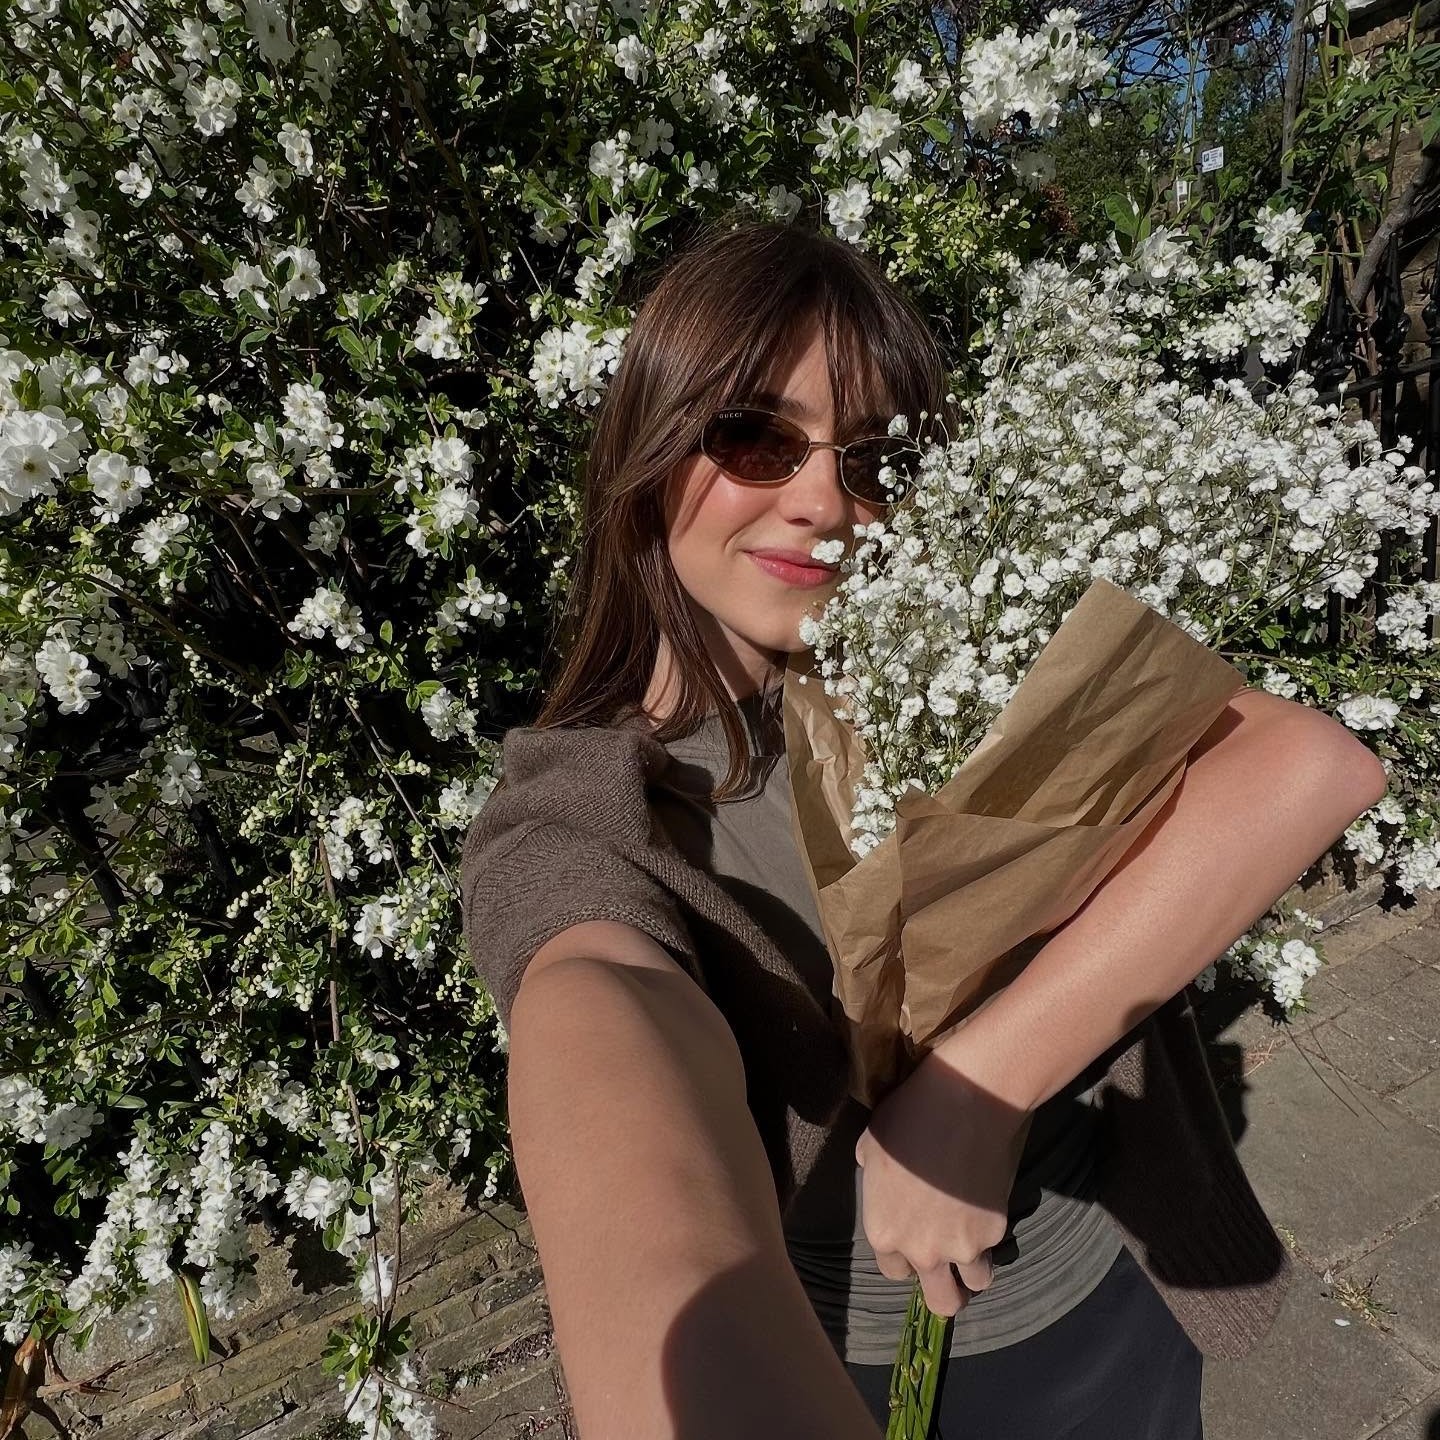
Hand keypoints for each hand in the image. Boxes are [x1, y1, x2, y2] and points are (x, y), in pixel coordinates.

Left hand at [854, 1041, 1031, 1317]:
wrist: (964, 1103)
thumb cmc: (909, 1115)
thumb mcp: (871, 1145)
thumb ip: (872, 1177)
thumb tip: (880, 1179)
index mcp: (883, 1233)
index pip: (893, 1270)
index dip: (904, 1255)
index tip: (914, 1236)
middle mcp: (922, 1251)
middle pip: (939, 1302)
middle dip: (942, 1289)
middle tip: (948, 1263)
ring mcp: (962, 1246)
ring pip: (974, 1285)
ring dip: (972, 1270)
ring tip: (973, 1241)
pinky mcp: (994, 1231)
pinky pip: (994, 1248)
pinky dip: (991, 1236)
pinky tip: (986, 1205)